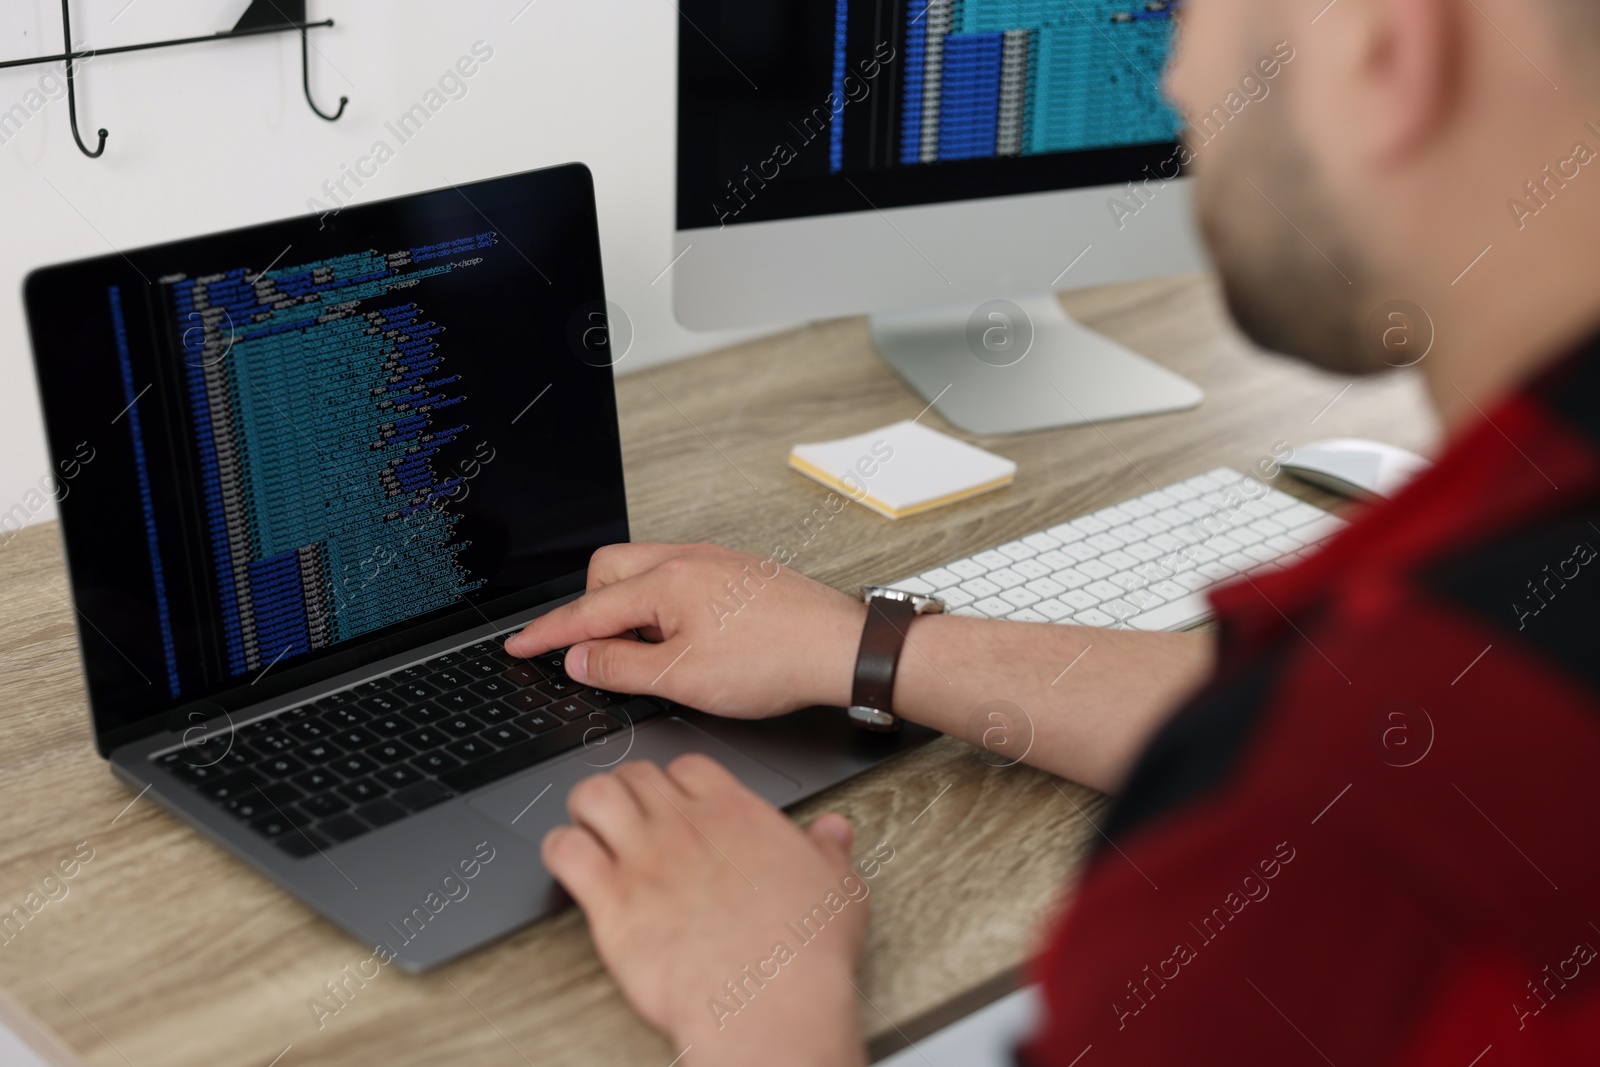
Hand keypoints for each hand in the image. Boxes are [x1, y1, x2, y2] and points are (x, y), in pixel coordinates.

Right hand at [504, 543, 865, 717]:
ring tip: (648, 655)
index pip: (586, 611)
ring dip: (631, 611)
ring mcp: (714, 562)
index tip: (519, 646)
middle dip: (591, 611)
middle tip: (597, 655)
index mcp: (665, 582)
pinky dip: (663, 608)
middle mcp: (687, 560)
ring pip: (645, 573)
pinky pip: (678, 579)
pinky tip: (684, 641)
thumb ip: (621, 669)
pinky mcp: (736, 573)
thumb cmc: (775, 660)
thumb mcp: (684, 678)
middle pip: (608, 573)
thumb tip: (580, 661)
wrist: (841, 648)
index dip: (547, 635)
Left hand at [544, 756, 868, 1065]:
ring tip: (592, 828)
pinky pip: (564, 851)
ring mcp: (643, 860)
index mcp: (734, 814)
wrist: (769, 1004)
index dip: (676, 780)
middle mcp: (684, 827)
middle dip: (628, 790)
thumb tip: (832, 831)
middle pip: (635, 774)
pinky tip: (570, 863)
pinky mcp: (610, 902)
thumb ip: (828, 849)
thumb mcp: (837, 887)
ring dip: (587, 808)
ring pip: (592, 796)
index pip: (688, 766)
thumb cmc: (802, 954)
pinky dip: (559, 849)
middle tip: (628, 814)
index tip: (676, 800)